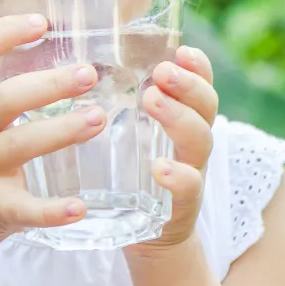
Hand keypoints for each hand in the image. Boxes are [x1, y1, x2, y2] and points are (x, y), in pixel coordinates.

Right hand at [0, 6, 104, 244]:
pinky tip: (81, 206)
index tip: (42, 23)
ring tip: (99, 119)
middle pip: (4, 100)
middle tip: (90, 74)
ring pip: (19, 147)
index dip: (3, 34)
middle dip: (48, 86)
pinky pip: (24, 208)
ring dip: (61, 132)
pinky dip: (51, 210)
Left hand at [127, 45, 218, 253]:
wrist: (146, 235)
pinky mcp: (183, 204)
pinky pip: (189, 187)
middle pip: (206, 104)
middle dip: (187, 84)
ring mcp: (193, 171)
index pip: (201, 82)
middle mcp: (194, 139)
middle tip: (162, 71)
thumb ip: (118, 100)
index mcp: (185, 116)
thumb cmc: (132, 172)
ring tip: (152, 100)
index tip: (181, 49)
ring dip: (178, 116)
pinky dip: (178, 176)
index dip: (198, 66)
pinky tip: (160, 168)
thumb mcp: (131, 132)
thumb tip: (78, 58)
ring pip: (200, 139)